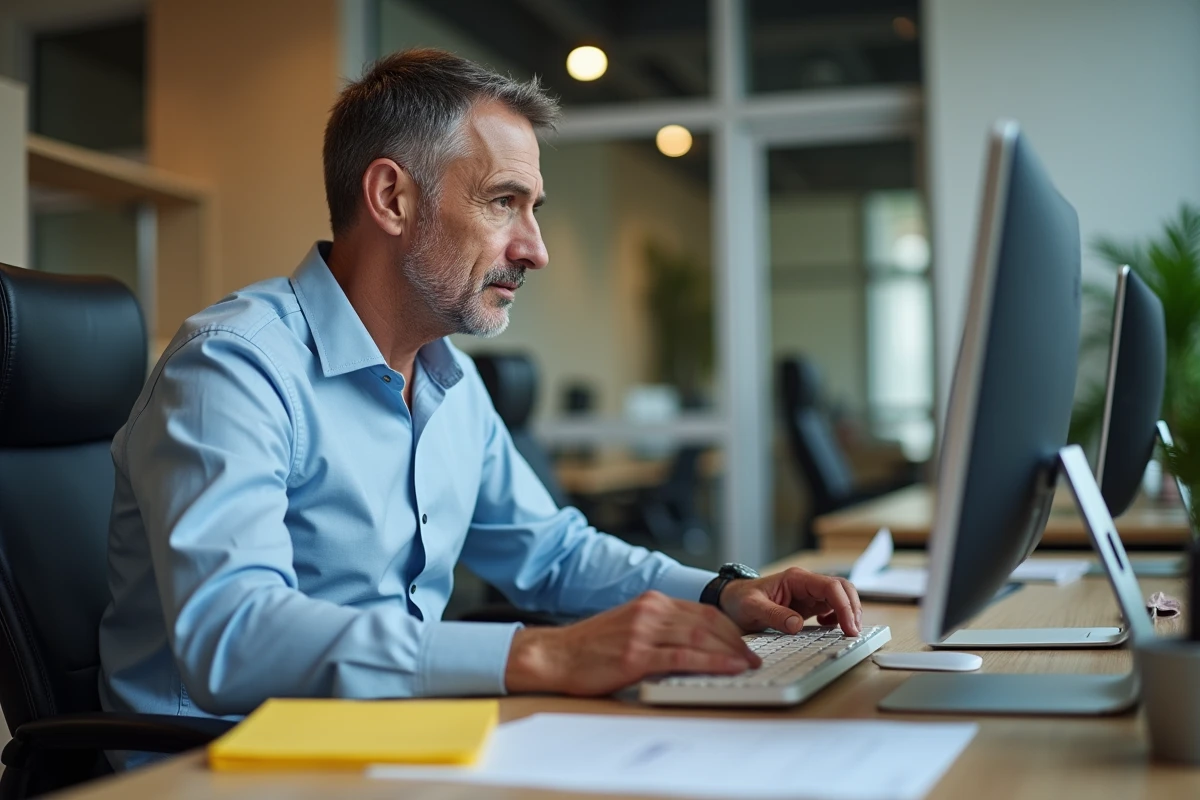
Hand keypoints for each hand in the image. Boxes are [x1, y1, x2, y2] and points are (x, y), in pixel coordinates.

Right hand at [504, 591, 762, 695]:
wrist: (554, 656)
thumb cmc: (590, 647)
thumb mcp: (628, 626)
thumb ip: (658, 630)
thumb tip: (694, 645)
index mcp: (650, 602)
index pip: (702, 610)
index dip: (729, 628)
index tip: (744, 643)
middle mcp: (650, 611)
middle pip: (707, 622)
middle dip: (736, 641)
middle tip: (754, 658)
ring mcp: (643, 632)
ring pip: (700, 637)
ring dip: (730, 652)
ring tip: (748, 666)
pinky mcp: (636, 655)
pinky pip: (683, 657)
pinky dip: (712, 661)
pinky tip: (728, 668)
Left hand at [718, 568, 861, 636]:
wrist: (731, 601)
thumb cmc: (740, 600)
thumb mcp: (751, 608)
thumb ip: (773, 614)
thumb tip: (796, 625)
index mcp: (795, 578)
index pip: (830, 586)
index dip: (844, 605)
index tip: (848, 627)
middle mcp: (805, 584)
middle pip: (842, 588)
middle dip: (852, 608)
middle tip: (853, 632)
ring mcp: (808, 594)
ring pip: (840, 597)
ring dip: (849, 613)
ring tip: (848, 632)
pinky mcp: (807, 606)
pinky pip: (831, 608)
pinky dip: (838, 617)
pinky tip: (831, 628)